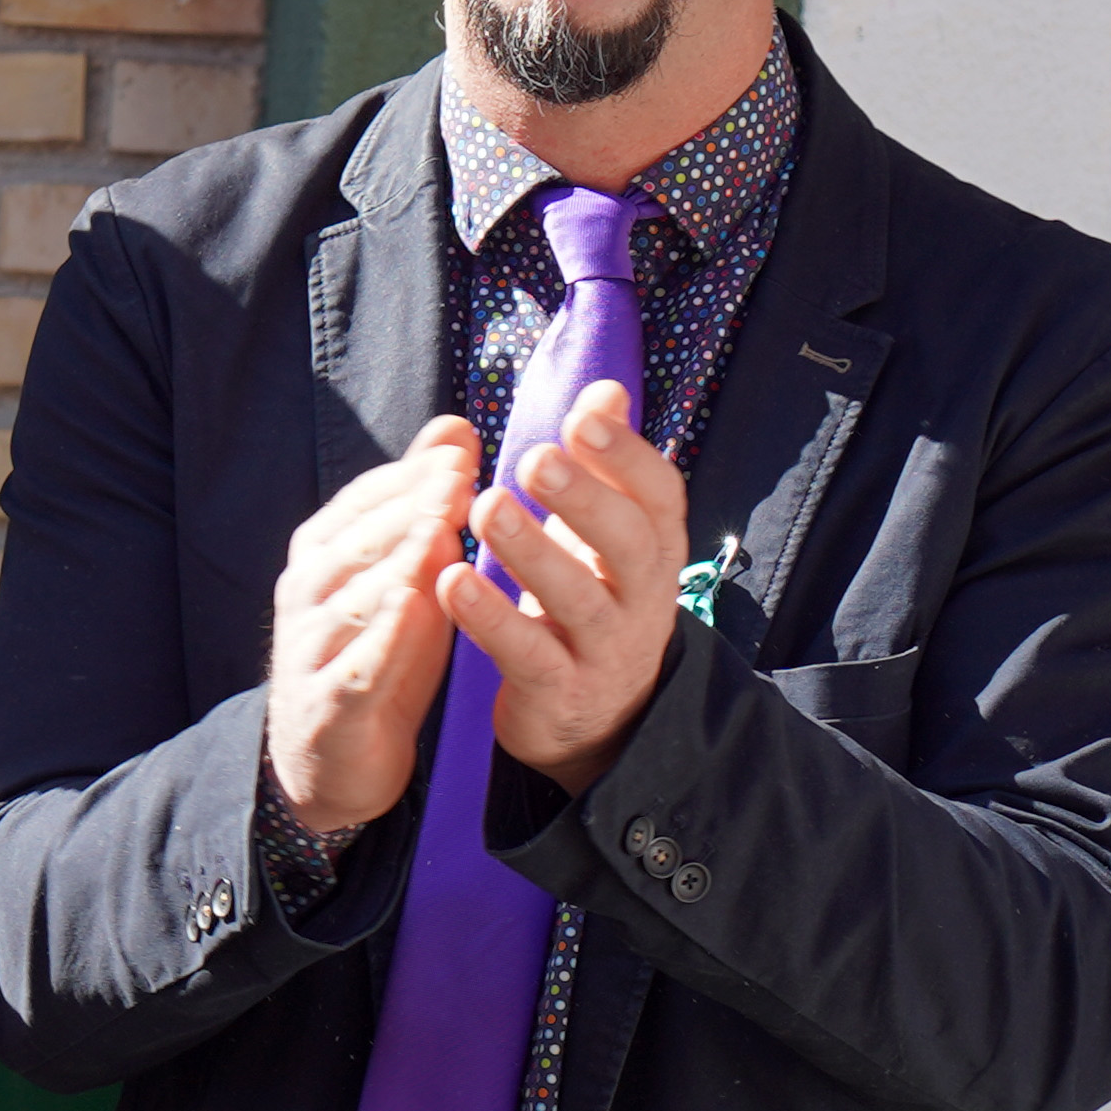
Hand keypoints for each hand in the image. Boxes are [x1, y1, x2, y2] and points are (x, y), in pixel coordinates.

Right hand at [265, 416, 476, 836]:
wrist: (328, 759)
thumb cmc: (376, 650)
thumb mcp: (403, 571)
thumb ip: (423, 502)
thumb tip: (456, 426)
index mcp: (324, 553)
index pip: (366, 500)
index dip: (412, 472)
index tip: (462, 447)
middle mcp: (309, 591)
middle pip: (362, 539)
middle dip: (411, 504)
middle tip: (461, 476)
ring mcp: (313, 646)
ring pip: (358, 594)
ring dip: (399, 560)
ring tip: (444, 530)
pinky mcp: (329, 702)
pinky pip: (357, 662)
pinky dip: (382, 635)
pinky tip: (413, 607)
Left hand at [446, 379, 687, 794]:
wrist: (593, 720)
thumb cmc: (588, 602)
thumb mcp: (601, 536)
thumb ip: (602, 467)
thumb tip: (604, 390)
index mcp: (654, 552)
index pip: (660, 497)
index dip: (628, 457)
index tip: (583, 418)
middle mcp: (643, 600)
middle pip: (629, 546)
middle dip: (584, 500)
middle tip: (533, 459)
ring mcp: (606, 651)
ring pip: (579, 602)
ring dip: (531, 552)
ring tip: (486, 508)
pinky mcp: (561, 694)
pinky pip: (528, 656)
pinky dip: (490, 619)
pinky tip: (450, 582)